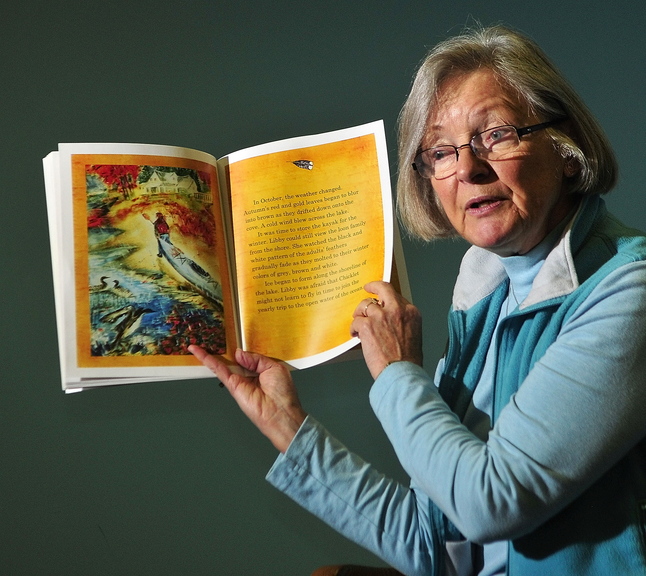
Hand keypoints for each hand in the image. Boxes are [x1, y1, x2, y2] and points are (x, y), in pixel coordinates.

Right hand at [189, 346, 306, 452]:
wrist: (280, 413)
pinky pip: (219, 370)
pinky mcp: (232, 385)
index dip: (239, 346)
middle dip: (221, 349)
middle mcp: (249, 374)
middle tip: (208, 336)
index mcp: (262, 369)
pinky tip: (199, 352)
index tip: (230, 335)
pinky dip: (208, 361)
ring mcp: (239, 380)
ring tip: (197, 342)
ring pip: (222, 363)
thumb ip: (255, 358)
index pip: (247, 355)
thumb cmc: (283, 393)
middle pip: (232, 358)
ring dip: (209, 353)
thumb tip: (238, 353)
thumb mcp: (273, 367)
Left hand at [350, 281, 422, 378]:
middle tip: (367, 288)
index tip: (381, 298)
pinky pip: (356, 321)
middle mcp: (397, 310)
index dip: (386, 298)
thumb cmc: (408, 360)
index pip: (396, 296)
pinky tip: (356, 335)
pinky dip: (354, 329)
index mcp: (411, 312)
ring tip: (359, 323)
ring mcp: (381, 316)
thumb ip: (402, 321)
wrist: (402, 373)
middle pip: (383, 288)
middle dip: (373, 286)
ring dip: (360, 313)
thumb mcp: (414, 334)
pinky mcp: (367, 325)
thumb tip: (390, 319)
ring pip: (365, 305)